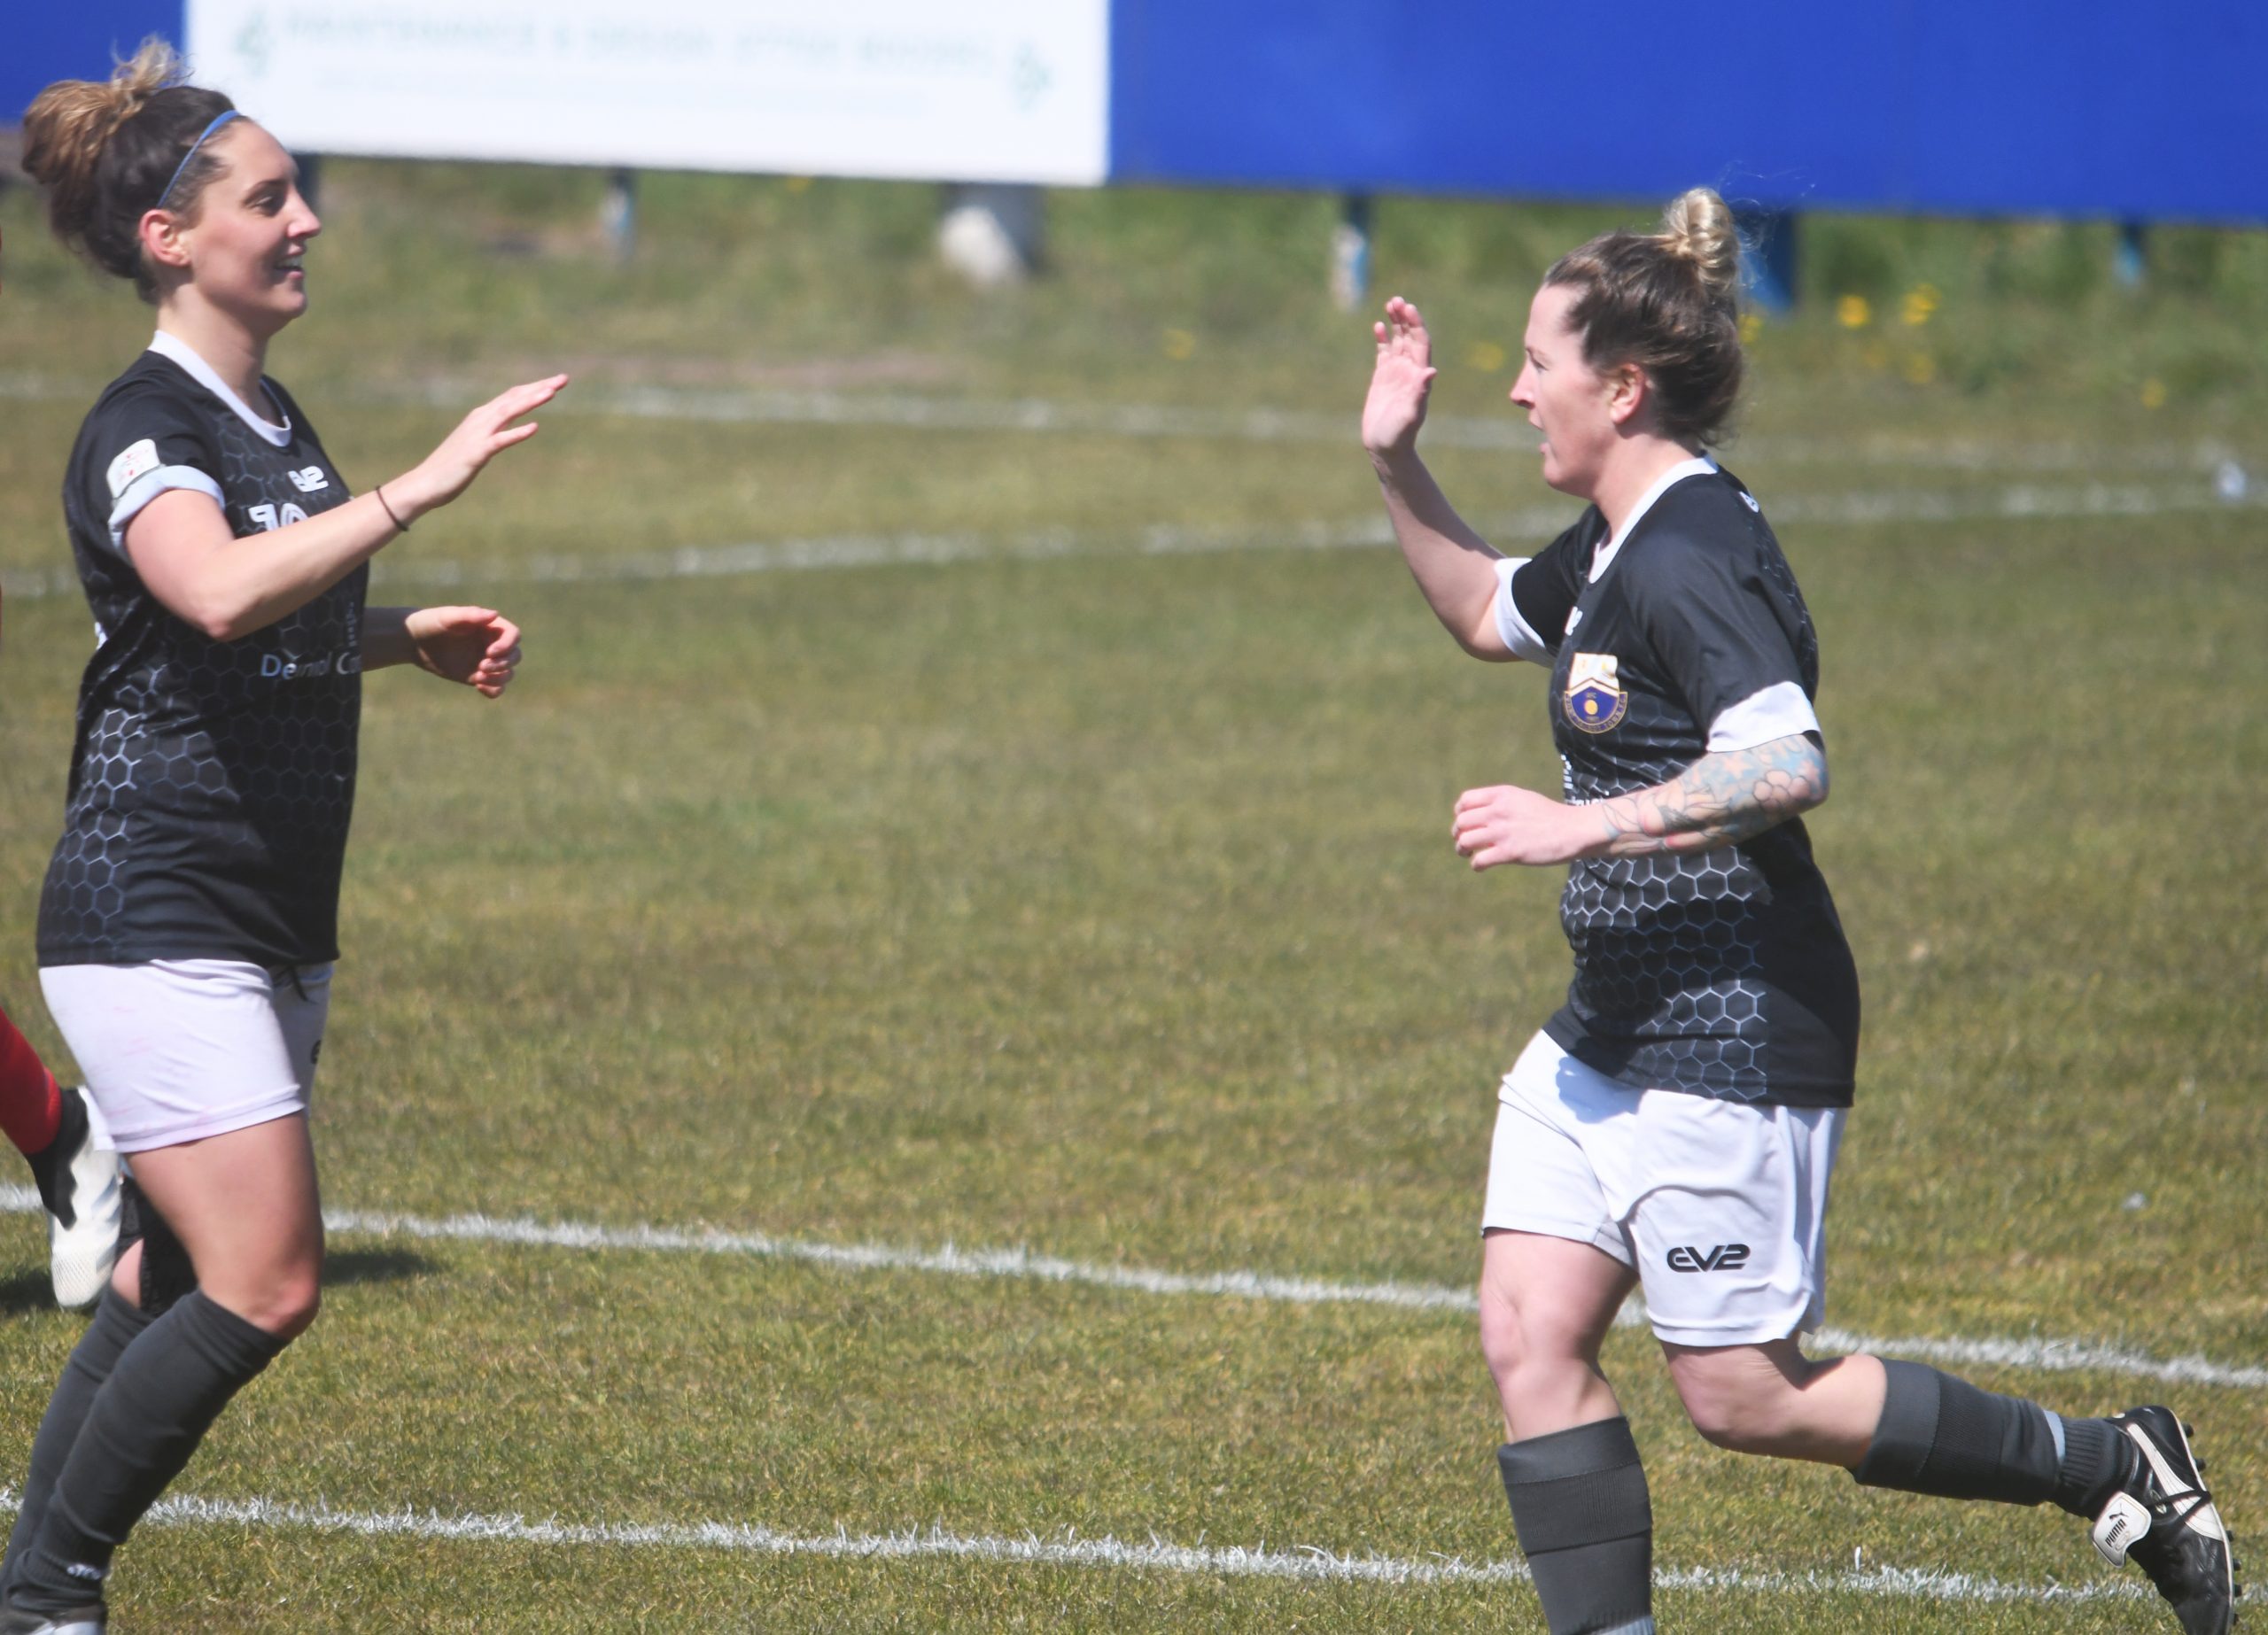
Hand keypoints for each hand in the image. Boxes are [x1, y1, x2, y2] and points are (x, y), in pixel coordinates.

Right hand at [388, 374, 568, 521]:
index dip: (535, 387)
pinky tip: (534, 428)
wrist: (426, 483)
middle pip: (514, 398)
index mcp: (482, 417)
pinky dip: (516, 433)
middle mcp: (480, 420)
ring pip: (508, 412)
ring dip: (530, 401)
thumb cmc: (452, 466)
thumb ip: (495, 431)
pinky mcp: (476, 453)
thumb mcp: (480, 444)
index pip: (512, 396)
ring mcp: (478, 435)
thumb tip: (513, 423)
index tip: (557, 382)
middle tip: (563, 379)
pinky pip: (500, 440)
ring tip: (551, 393)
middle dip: (539, 387)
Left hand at [401, 605, 522, 697]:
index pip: (513, 635)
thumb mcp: (448, 617)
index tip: (490, 652)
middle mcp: (492, 644)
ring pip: (508, 674)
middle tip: (481, 666)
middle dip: (503, 664)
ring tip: (478, 677)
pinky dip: (494, 690)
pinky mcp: (477, 677)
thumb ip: (471, 615)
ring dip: (499, 678)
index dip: (508, 646)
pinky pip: (496, 688)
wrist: (414, 641)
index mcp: (489, 627)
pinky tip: (478, 686)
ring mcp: (486, 662)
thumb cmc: (431, 623)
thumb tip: (495, 615)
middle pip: (515, 656)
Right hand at [1361, 297, 1437, 461]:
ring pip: (1398, 341)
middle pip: (1410, 337)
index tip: (1408, 308)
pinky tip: (1379, 325)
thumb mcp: (1410, 414)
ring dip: (1395, 323)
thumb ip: (1420, 393)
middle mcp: (1409, 370)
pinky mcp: (1382, 378)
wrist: (1386, 447)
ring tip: (1390, 303)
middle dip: (1405, 317)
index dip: (1416, 324)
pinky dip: (1383, 339)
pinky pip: (1384, 353)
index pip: (1420, 342)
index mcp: (1418, 375)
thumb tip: (1430, 371)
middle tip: (1397, 299)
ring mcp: (1396, 373)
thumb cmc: (1400, 434)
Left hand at [1452, 783, 1585, 868]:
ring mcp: (1503, 832)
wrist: (1574, 830)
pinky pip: (1479, 860)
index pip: (1465, 800)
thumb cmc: (1550, 816)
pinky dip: (1476, 865)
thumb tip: (1480, 813)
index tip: (1466, 823)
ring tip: (1469, 854)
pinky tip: (1481, 865)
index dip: (1460, 813)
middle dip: (1458, 833)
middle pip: (1461, 822)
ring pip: (1464, 841)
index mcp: (1502, 795)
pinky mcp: (1509, 852)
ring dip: (1462, 850)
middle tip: (1465, 842)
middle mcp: (1499, 811)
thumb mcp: (1523, 798)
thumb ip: (1501, 802)